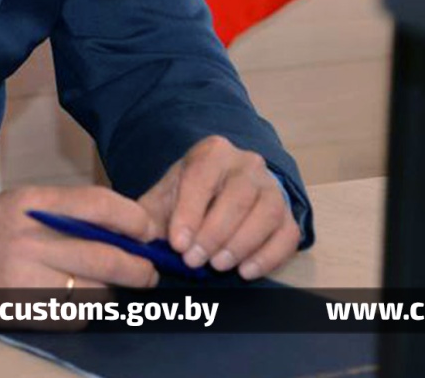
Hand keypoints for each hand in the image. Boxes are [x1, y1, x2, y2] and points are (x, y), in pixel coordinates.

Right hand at [0, 184, 161, 306]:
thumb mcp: (23, 202)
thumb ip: (68, 210)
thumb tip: (125, 227)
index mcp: (32, 203)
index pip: (98, 205)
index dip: (132, 219)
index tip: (147, 231)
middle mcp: (30, 239)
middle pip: (105, 256)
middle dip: (138, 268)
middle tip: (148, 272)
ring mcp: (26, 278)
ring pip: (93, 291)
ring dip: (107, 291)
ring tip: (102, 284)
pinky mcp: (24, 310)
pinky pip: (73, 315)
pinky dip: (81, 311)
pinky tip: (71, 299)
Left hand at [137, 135, 299, 280]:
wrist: (225, 189)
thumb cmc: (190, 195)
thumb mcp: (166, 196)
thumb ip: (148, 215)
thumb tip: (135, 237)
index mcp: (212, 152)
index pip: (202, 178)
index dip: (189, 212)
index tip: (177, 243)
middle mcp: (247, 164)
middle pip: (238, 196)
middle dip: (215, 232)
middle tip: (194, 260)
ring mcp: (272, 188)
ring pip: (267, 213)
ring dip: (242, 244)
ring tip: (218, 265)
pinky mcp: (288, 214)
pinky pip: (287, 235)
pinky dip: (269, 256)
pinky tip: (245, 271)